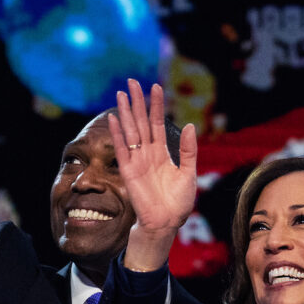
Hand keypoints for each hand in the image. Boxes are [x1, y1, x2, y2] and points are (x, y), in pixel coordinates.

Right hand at [110, 78, 198, 237]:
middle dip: (137, 102)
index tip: (156, 87)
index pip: (158, 123)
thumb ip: (188, 150)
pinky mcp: (129, 171)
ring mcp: (137, 161)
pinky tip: (114, 119)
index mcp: (163, 152)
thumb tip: (189, 125)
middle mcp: (148, 153)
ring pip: (131, 131)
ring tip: (122, 94)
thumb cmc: (178, 201)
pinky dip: (117, 134)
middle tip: (132, 82)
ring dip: (125, 113)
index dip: (156, 106)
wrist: (167, 222)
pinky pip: (122, 149)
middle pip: (141, 122)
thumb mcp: (189, 173)